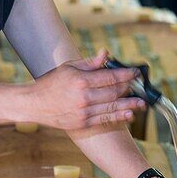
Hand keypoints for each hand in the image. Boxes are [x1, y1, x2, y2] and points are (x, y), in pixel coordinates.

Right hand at [24, 50, 145, 130]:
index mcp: (81, 81)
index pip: (110, 76)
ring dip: (129, 105)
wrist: (34, 105)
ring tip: (142, 103)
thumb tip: (106, 54)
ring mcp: (84, 113)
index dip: (125, 74)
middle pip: (114, 93)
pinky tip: (128, 114)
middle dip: (130, 89)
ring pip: (112, 108)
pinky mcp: (82, 124)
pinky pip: (104, 120)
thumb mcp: (69, 67)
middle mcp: (84, 98)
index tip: (135, 73)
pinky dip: (118, 117)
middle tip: (140, 87)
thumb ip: (90, 63)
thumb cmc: (51, 83)